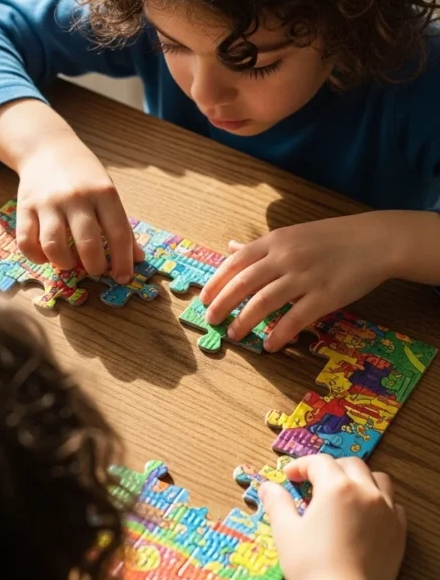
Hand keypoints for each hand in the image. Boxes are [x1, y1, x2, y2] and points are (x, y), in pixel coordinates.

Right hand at [16, 129, 143, 279]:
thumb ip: (122, 226)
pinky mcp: (24, 206)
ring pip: (54, 246)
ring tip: (71, 263)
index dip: (123, 261)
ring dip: (65, 264)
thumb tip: (138, 259)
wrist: (47, 148)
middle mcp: (76, 197)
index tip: (123, 277)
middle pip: (87, 244)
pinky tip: (46, 257)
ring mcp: (48, 202)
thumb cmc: (84, 175)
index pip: (119, 234)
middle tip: (95, 269)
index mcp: (104, 193)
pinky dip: (36, 257)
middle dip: (95, 267)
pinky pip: (26, 241)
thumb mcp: (108, 193)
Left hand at [200, 213, 396, 350]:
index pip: (236, 262)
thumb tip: (231, 247)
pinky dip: (279, 333)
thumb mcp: (293, 234)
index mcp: (276, 241)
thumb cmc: (333, 238)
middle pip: (244, 283)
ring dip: (245, 321)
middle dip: (222, 304)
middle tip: (211, 320)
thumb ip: (262, 246)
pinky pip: (295, 318)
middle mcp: (286, 257)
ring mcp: (305, 276)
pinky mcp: (325, 296)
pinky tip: (270, 345)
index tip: (204, 299)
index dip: (217, 282)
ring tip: (235, 335)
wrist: (376, 240)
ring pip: (264, 302)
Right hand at [259, 454, 406, 579]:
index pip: (319, 462)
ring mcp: (386, 512)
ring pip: (377, 480)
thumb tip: (267, 487)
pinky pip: (393, 505)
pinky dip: (380, 501)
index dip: (302, 466)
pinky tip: (367, 514)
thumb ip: (277, 503)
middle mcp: (365, 493)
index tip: (290, 477)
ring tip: (344, 493)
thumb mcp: (285, 531)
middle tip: (314, 483)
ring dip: (359, 479)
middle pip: (350, 465)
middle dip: (330, 468)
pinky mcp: (398, 532)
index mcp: (336, 488)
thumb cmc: (311, 565)